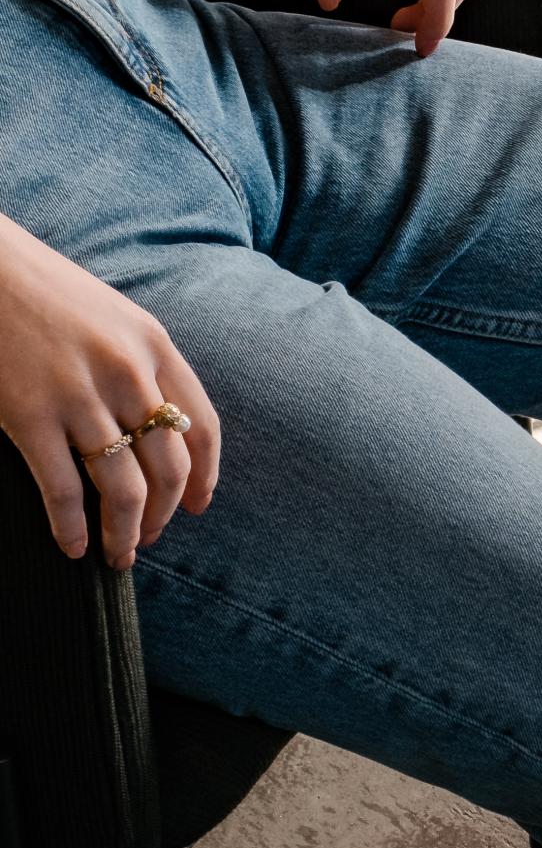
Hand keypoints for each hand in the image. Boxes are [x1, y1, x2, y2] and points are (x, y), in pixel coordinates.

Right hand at [0, 215, 219, 569]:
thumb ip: (141, 367)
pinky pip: (63, 490)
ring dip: (124, 532)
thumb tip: (159, 429)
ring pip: (123, 488)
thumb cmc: (45, 293)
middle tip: (151, 537)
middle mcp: (127, 373)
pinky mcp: (29, 414)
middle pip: (169, 467)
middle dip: (165, 513)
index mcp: (155, 346)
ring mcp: (79, 395)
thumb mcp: (114, 318)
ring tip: (118, 554)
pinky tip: (72, 547)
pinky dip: (72, 527)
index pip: (202, 427)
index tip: (199, 507)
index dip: (206, 477)